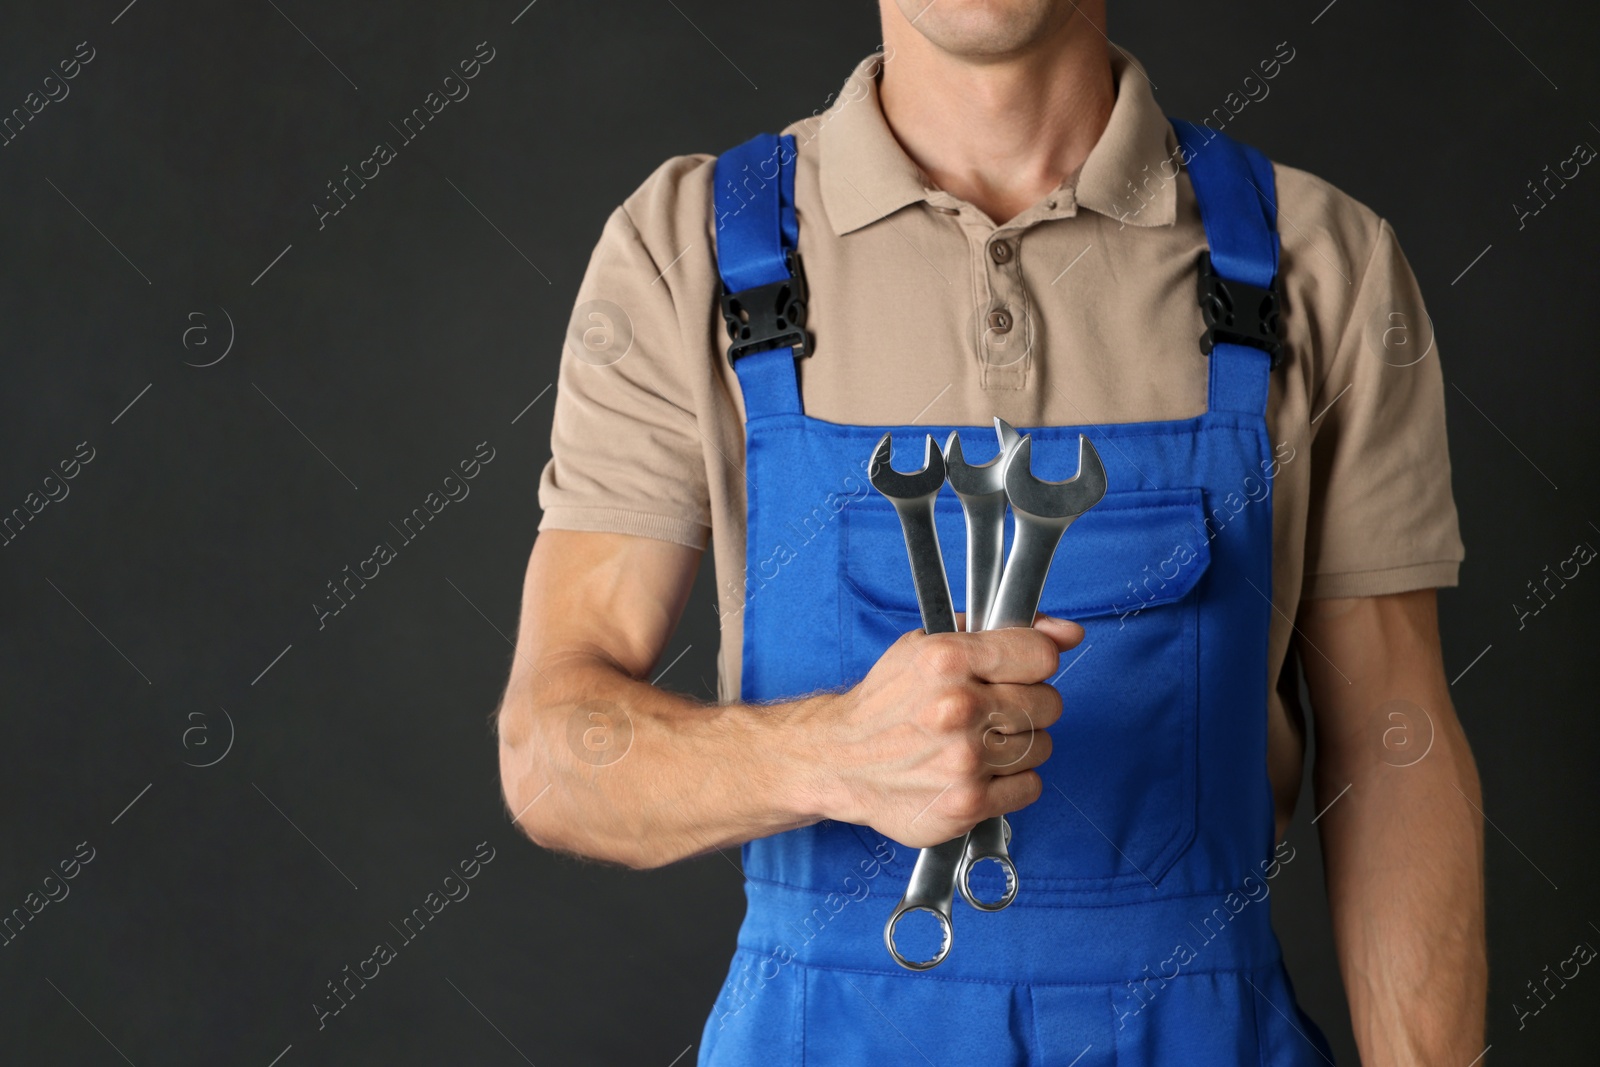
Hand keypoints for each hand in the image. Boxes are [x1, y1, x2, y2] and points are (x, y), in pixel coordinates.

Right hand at [799, 615, 1081, 846]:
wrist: (840, 760)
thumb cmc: (887, 702)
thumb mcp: (930, 644)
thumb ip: (1002, 631)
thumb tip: (1068, 632)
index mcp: (947, 659)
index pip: (1042, 655)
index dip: (1033, 662)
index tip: (1018, 671)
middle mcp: (957, 708)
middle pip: (1048, 703)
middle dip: (1025, 705)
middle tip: (990, 711)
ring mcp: (964, 760)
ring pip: (1042, 746)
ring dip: (1017, 746)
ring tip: (977, 743)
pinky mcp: (967, 804)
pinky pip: (1030, 787)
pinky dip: (1010, 782)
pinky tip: (977, 772)